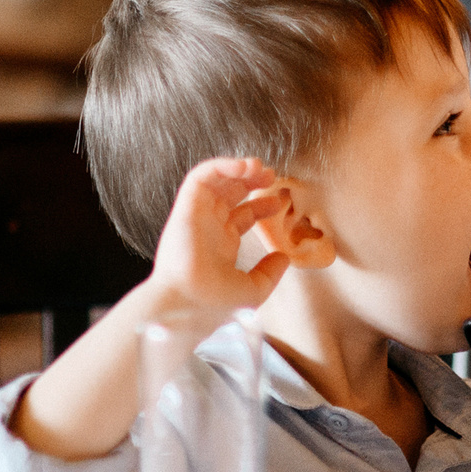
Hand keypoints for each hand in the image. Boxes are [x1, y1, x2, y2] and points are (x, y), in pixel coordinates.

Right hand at [150, 157, 289, 318]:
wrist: (187, 306)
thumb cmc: (214, 305)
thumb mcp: (252, 291)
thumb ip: (269, 273)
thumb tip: (284, 257)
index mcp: (222, 246)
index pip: (242, 215)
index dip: (262, 205)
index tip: (280, 201)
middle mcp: (209, 228)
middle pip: (230, 193)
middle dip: (252, 180)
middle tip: (271, 176)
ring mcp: (197, 217)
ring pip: (216, 181)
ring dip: (237, 168)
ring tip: (258, 166)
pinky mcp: (186, 208)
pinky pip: (200, 177)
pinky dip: (220, 165)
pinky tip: (242, 166)